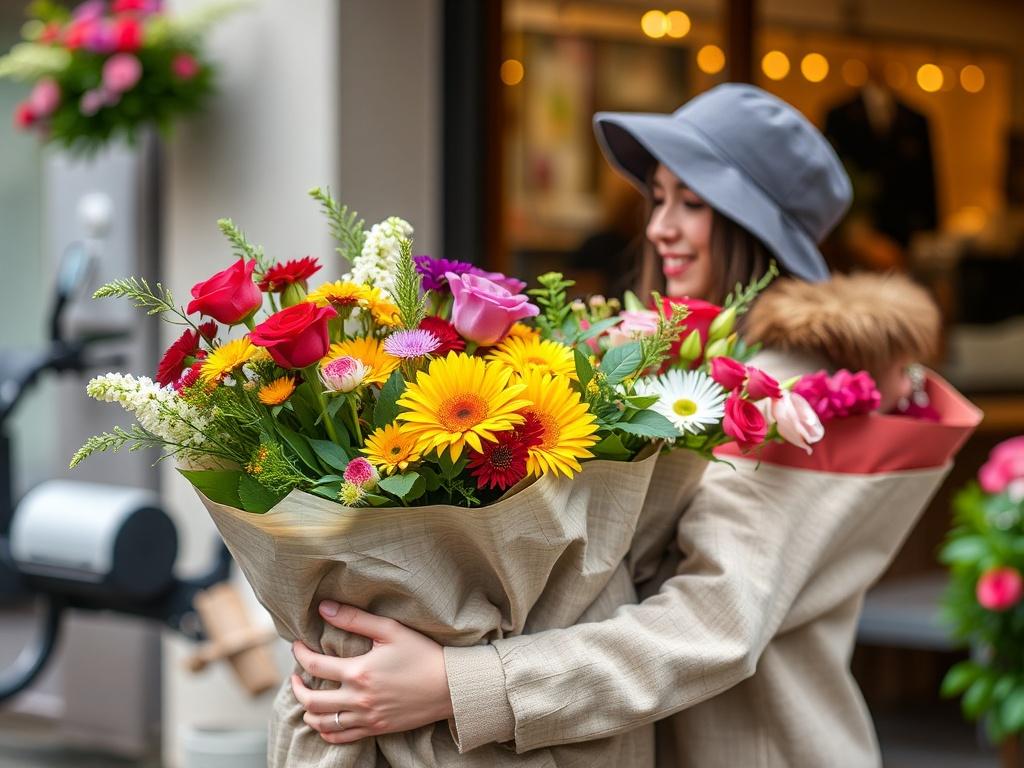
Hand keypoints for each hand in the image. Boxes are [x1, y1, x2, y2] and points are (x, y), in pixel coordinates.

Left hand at [290, 601, 452, 744]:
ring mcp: (366, 718)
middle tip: (296, 676)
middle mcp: (358, 699)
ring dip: (308, 710)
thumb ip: (355, 619)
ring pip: (322, 723)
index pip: (314, 665)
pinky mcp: (376, 729)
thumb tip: (324, 608)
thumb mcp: (390, 629)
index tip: (297, 645)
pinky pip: (340, 738)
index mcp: (359, 672)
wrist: (450, 686)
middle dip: (296, 687)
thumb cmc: (423, 653)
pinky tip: (325, 719)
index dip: (299, 654)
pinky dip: (326, 731)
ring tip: (309, 697)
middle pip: (311, 700)